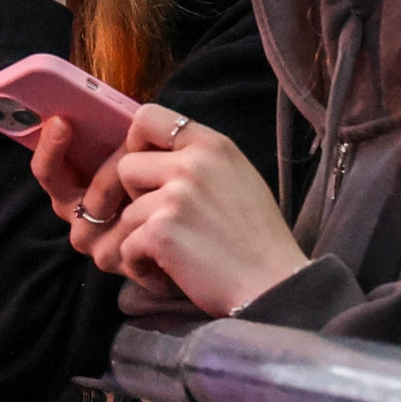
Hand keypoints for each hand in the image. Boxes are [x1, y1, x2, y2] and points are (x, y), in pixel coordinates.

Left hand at [82, 104, 304, 313]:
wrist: (274, 284)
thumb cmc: (258, 240)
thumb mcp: (238, 178)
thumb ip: (200, 162)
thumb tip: (154, 162)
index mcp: (213, 145)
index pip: (148, 117)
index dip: (133, 144)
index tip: (140, 172)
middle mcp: (192, 163)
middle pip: (126, 167)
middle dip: (134, 199)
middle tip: (158, 225)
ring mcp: (175, 196)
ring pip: (126, 214)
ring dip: (140, 240)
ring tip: (172, 259)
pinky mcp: (161, 232)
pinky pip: (126, 247)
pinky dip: (141, 268)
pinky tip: (169, 276)